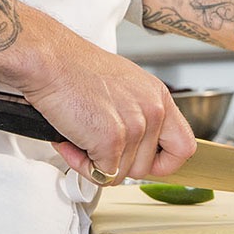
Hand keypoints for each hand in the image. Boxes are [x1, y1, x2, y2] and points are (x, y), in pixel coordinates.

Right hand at [15, 26, 195, 184]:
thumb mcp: (122, 85)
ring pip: (121, 175)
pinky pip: (101, 175)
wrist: (49, 59)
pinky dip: (81, 163)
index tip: (146, 164)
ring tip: (79, 132)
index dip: (164, 163)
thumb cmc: (75, 68)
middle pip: (146, 168)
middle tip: (94, 140)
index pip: (183, 147)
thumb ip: (137, 113)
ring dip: (95, 161)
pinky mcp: (112, 139)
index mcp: (157, 95)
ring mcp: (135, 125)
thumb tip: (137, 147)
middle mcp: (153, 109)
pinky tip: (70, 138)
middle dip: (116, 162)